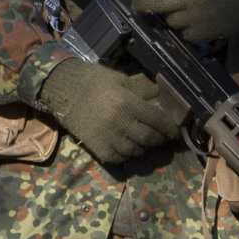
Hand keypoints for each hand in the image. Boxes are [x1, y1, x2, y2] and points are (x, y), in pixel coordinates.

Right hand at [33, 59, 181, 163]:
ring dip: (143, 146)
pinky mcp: (99, 148)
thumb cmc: (94, 81)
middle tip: (161, 136)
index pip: (157, 120)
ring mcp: (109, 138)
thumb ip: (142, 90)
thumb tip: (160, 97)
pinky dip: (128, 154)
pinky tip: (128, 146)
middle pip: (149, 138)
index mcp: (128, 103)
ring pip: (136, 150)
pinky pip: (120, 158)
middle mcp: (121, 123)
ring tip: (144, 140)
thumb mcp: (121, 80)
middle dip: (159, 138)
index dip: (169, 127)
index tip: (174, 130)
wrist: (64, 90)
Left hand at [128, 0, 238, 43]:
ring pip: (170, 20)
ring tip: (175, 8)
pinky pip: (184, 33)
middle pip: (155, 4)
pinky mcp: (205, 33)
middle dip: (140, 3)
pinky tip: (190, 19)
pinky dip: (184, 27)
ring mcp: (198, 18)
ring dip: (169, 14)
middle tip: (135, 4)